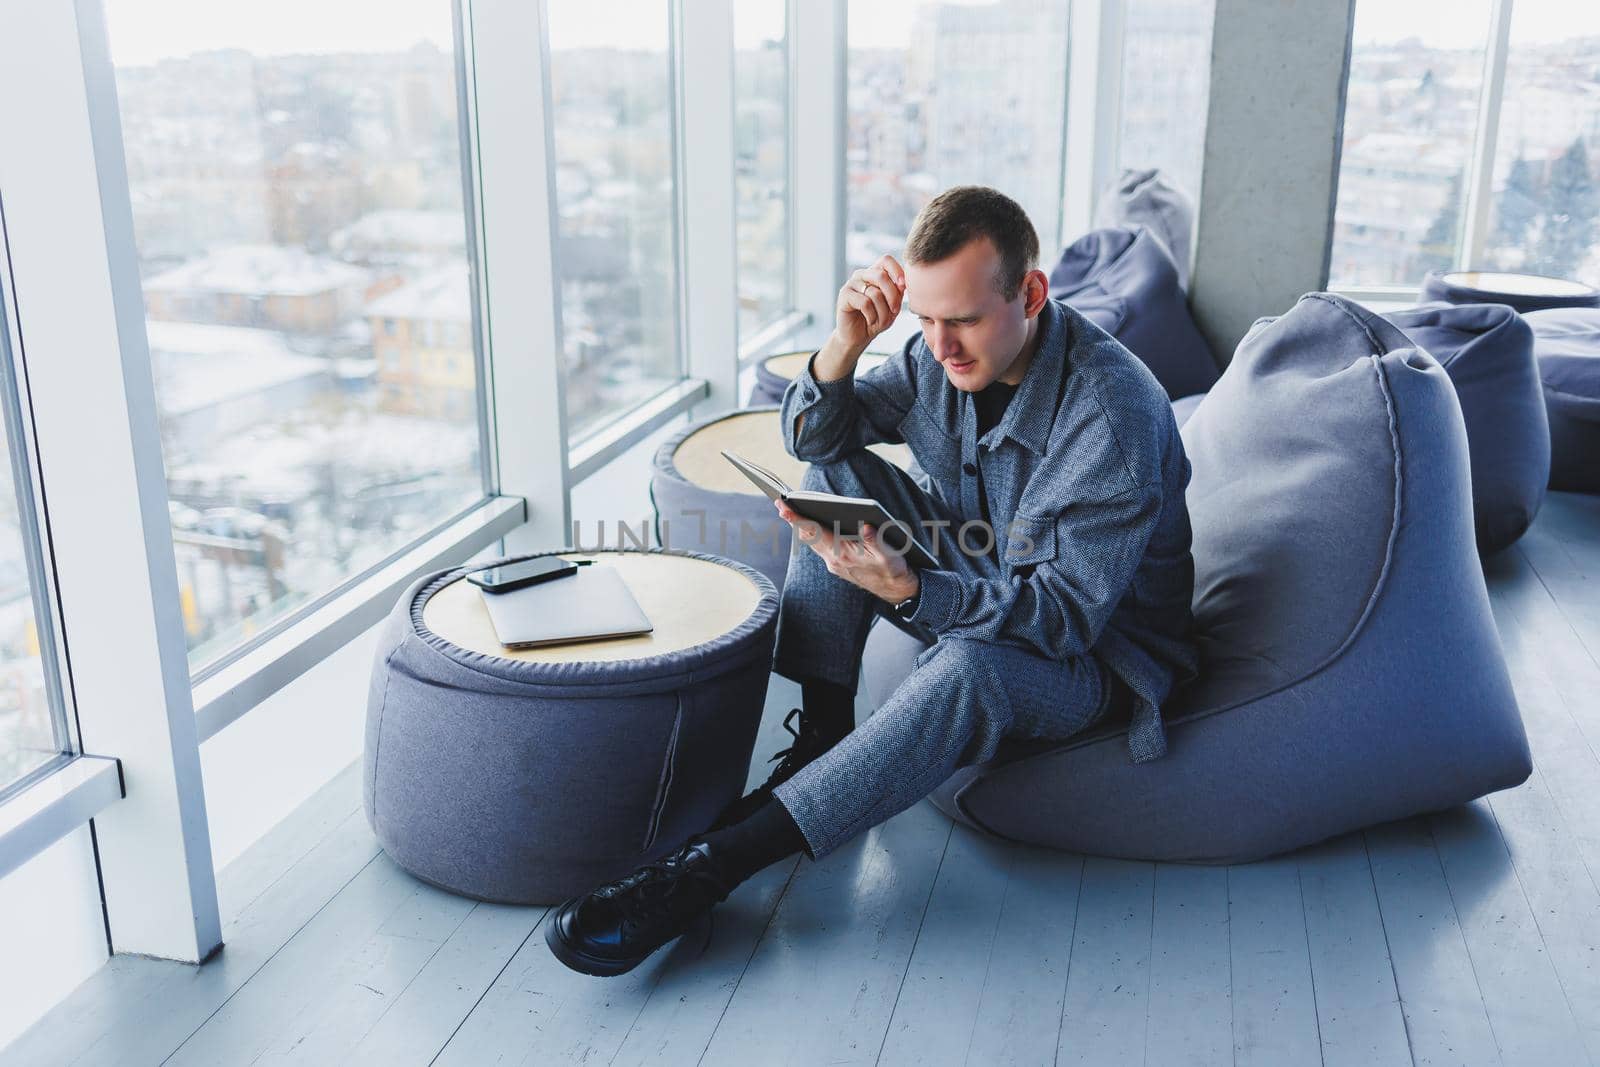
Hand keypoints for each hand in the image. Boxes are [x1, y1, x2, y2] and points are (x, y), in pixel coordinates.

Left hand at [776, 499, 918, 604]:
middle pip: (808, 536)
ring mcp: (834, 563)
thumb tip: (865, 526)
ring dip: (801, 526)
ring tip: (789, 509)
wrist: (896, 590)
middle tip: (780, 502)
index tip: (784, 507)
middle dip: (794, 519)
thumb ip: (875, 541)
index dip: (798, 519)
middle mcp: (833, 560)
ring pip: (812, 542)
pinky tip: (810, 523)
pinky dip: (812, 534)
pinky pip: (820, 546)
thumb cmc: (893, 570)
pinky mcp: (837, 563)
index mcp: (842, 555)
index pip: (815, 533)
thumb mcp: (889, 555)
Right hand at [833, 254, 906, 354]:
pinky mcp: (844, 295)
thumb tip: (902, 283)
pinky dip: (872, 315)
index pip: (886, 260)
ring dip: (883, 311)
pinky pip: (864, 303)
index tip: (903, 287)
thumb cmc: (876, 319)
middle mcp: (861, 275)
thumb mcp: (892, 306)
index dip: (897, 271)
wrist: (858, 337)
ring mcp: (851, 284)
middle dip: (892, 296)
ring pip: (874, 292)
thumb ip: (897, 292)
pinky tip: (870, 321)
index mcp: (874, 273)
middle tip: (895, 310)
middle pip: (881, 275)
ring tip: (881, 320)